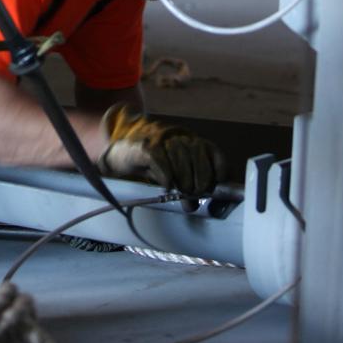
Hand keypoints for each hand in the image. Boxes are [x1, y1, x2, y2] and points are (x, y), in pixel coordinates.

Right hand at [98, 105, 222, 195]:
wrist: (123, 154)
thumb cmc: (154, 166)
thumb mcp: (174, 176)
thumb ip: (187, 187)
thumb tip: (194, 205)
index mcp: (190, 142)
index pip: (210, 149)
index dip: (218, 164)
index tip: (219, 180)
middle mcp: (178, 136)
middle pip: (197, 151)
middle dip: (200, 176)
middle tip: (195, 193)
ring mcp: (162, 139)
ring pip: (179, 155)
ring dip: (183, 178)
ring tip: (180, 191)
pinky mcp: (146, 146)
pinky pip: (160, 159)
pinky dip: (166, 175)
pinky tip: (166, 186)